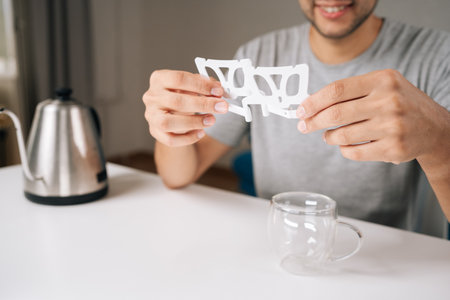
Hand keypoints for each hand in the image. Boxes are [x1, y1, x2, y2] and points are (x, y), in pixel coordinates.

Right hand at [142, 70, 227, 146]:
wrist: (171, 115)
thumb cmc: (182, 97)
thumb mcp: (192, 87)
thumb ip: (204, 86)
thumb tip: (219, 90)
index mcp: (159, 79)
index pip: (179, 79)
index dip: (201, 85)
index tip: (218, 90)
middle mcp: (152, 97)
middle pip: (176, 101)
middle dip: (203, 104)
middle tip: (221, 106)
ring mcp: (151, 116)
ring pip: (169, 122)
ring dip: (194, 122)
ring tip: (212, 120)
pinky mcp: (155, 132)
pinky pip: (170, 139)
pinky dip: (188, 138)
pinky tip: (201, 133)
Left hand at [296, 69, 449, 163]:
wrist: (435, 128)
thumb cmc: (400, 104)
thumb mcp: (382, 86)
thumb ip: (351, 91)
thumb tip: (312, 103)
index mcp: (383, 80)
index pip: (337, 90)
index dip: (314, 101)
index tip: (300, 110)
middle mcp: (389, 101)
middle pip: (335, 113)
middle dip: (313, 121)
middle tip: (303, 126)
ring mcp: (392, 126)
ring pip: (342, 135)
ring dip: (328, 137)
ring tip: (327, 135)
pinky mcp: (394, 149)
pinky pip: (354, 152)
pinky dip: (343, 150)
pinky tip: (344, 145)